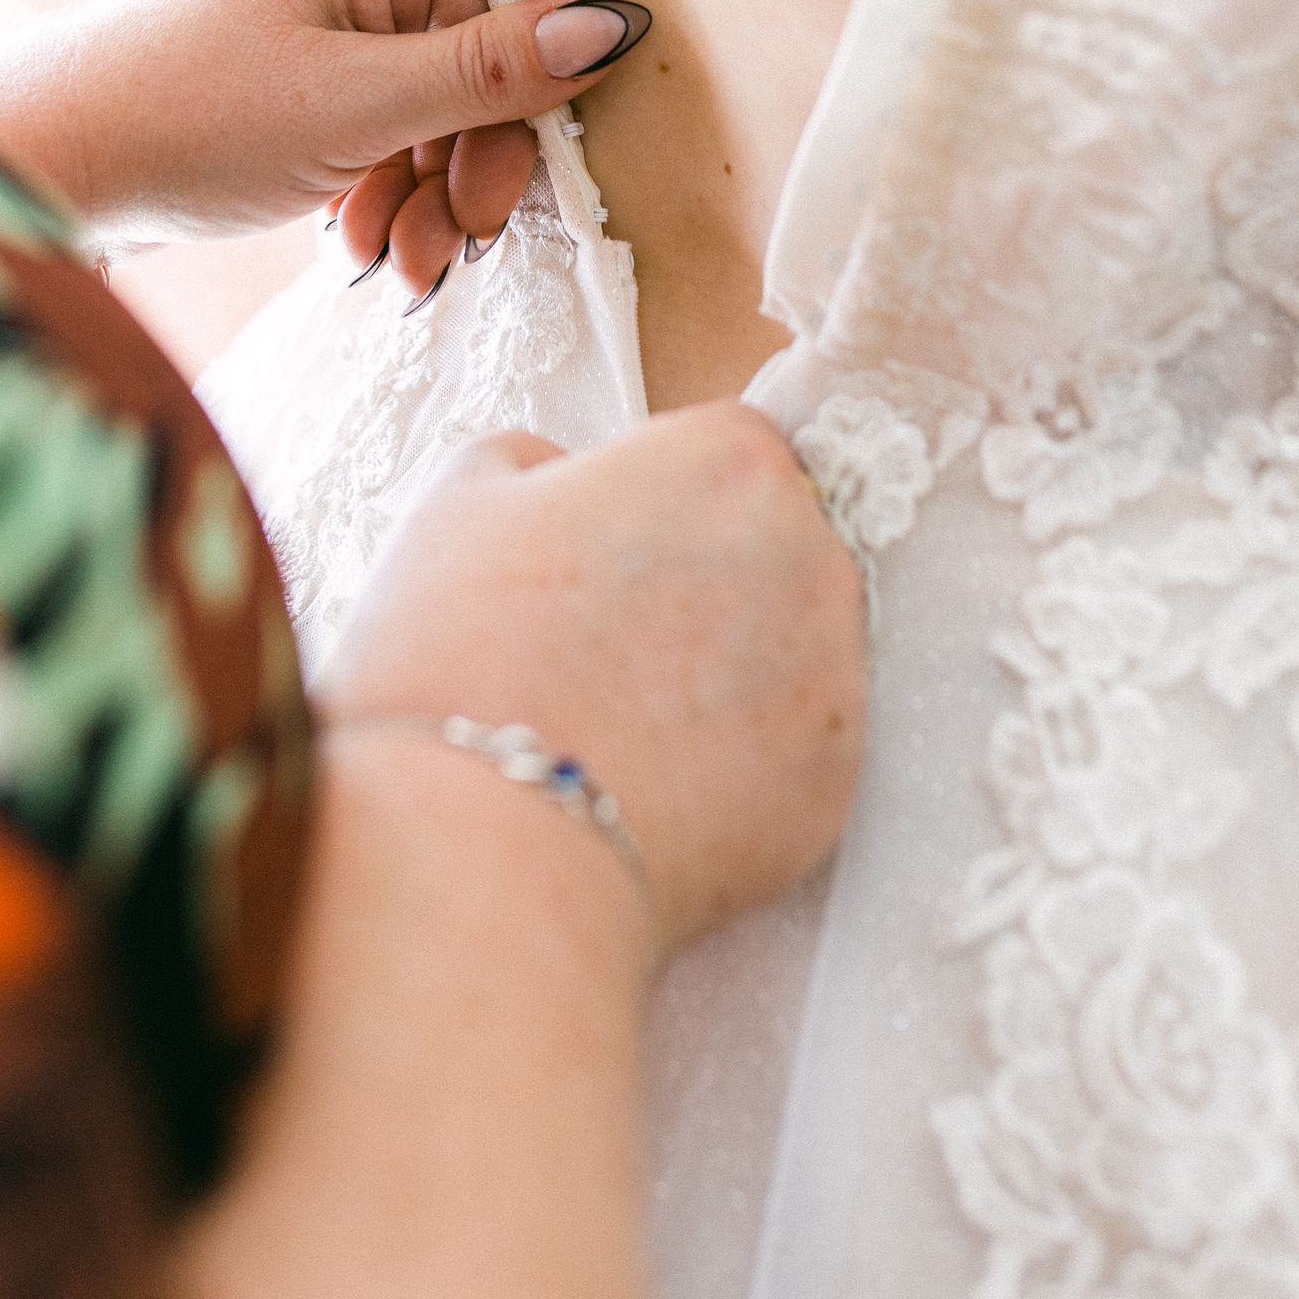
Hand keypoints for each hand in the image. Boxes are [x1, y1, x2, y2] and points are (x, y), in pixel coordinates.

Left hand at [0, 0, 650, 283]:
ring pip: (420, 109)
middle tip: (436, 259)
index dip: (507, 125)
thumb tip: (619, 24)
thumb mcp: (356, 107)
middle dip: (458, 176)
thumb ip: (490, 74)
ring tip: (385, 269)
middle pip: (464, 68)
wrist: (43, 159)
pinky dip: (374, 187)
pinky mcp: (289, 65)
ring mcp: (315, 7)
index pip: (499, 18)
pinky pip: (372, 121)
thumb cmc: (189, 115)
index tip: (490, 214)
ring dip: (418, 198)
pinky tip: (352, 245)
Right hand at [319, 408, 867, 956]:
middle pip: (772, 543)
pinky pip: (791, 749)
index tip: (605, 550)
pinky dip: (738, 761)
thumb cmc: (462, 656)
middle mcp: (812, 552)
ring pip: (790, 647)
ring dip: (730, 667)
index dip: (657, 498)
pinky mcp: (836, 784)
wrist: (484, 848)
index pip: (722, 449)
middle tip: (609, 640)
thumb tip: (572, 479)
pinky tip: (656, 781)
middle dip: (706, 579)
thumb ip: (541, 458)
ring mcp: (836, 673)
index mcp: (731, 460)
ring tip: (626, 719)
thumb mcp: (464, 499)